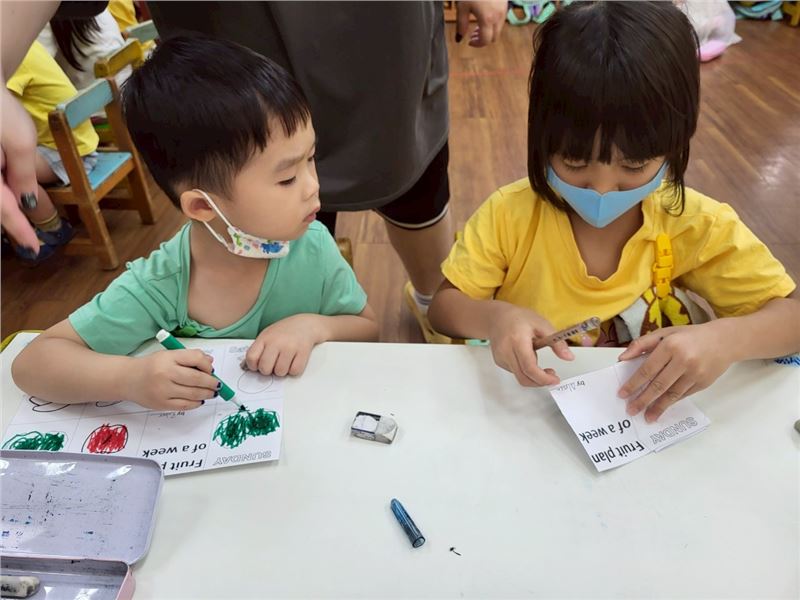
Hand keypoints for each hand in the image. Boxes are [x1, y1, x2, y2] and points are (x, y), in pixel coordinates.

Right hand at [0, 89, 38, 251]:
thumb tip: (26, 203)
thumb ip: (23, 176)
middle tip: (29, 244)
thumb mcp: (19, 143)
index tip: (34, 248)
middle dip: (10, 222)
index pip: (3, 209)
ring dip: (6, 208)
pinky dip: (3, 194)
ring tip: (22, 228)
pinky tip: (14, 199)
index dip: (20, 230)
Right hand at [127, 349, 217, 410]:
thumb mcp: (169, 355)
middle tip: (218, 385)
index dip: (208, 366)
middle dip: (212, 383)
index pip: (196, 359)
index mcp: (168, 358)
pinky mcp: (161, 404)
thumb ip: (190, 357)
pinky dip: (196, 403)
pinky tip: (200, 400)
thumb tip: (210, 363)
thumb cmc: (151, 366)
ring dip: (207, 394)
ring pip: (193, 394)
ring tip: (212, 393)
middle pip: (197, 379)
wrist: (127, 379)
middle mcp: (165, 373)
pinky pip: (185, 405)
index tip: (212, 370)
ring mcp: (163, 390)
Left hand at [244, 314, 322, 376]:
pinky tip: (293, 361)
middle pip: (265, 368)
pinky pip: (294, 371)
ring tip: (284, 361)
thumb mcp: (267, 336)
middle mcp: (276, 342)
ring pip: (280, 372)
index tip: (258, 365)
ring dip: (282, 371)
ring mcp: (290, 347)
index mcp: (265, 338)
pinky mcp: (303, 352)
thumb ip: (258, 350)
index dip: (253, 366)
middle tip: (273, 365)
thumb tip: (246, 367)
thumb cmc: (284, 332)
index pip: (251, 358)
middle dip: (268, 370)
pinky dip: (294, 370)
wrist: (306, 324)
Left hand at [456, 0, 506, 46]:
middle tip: (473, 34)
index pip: (485, 40)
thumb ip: (461, 25)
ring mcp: (504, 11)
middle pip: (494, 38)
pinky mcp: (505, 5)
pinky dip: (493, 23)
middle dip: (483, 39)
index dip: (477, 44)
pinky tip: (485, 16)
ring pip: (498, 29)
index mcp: (487, 19)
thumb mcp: (462, 7)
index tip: (469, 41)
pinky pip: (501, 20)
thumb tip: (459, 38)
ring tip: (477, 24)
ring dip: (489, 31)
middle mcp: (498, 17)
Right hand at [488, 305, 573, 386]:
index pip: (529, 367)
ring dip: (533, 376)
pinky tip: (526, 356)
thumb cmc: (518, 318)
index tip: (555, 379)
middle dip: (540, 382)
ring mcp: (501, 358)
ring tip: (537, 359)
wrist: (497, 317)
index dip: (543, 378)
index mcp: (517, 340)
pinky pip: (515, 372)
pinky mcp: (499, 362)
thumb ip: (556, 342)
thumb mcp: (542, 324)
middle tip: (552, 377)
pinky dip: (525, 370)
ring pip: (519, 376)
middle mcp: (506, 351)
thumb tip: (569, 357)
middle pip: (523, 378)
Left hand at [618, 324, 733, 421]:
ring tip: (646, 416)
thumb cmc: (690, 336)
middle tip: (631, 410)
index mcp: (671, 345)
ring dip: (658, 407)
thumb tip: (622, 358)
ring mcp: (695, 373)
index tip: (622, 394)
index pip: (647, 369)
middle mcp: (684, 360)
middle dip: (643, 400)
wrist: (724, 341)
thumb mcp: (665, 333)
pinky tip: (662, 408)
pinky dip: (671, 402)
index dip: (634, 383)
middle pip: (659, 385)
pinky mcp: (704, 383)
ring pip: (672, 394)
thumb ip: (642, 344)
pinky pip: (683, 395)